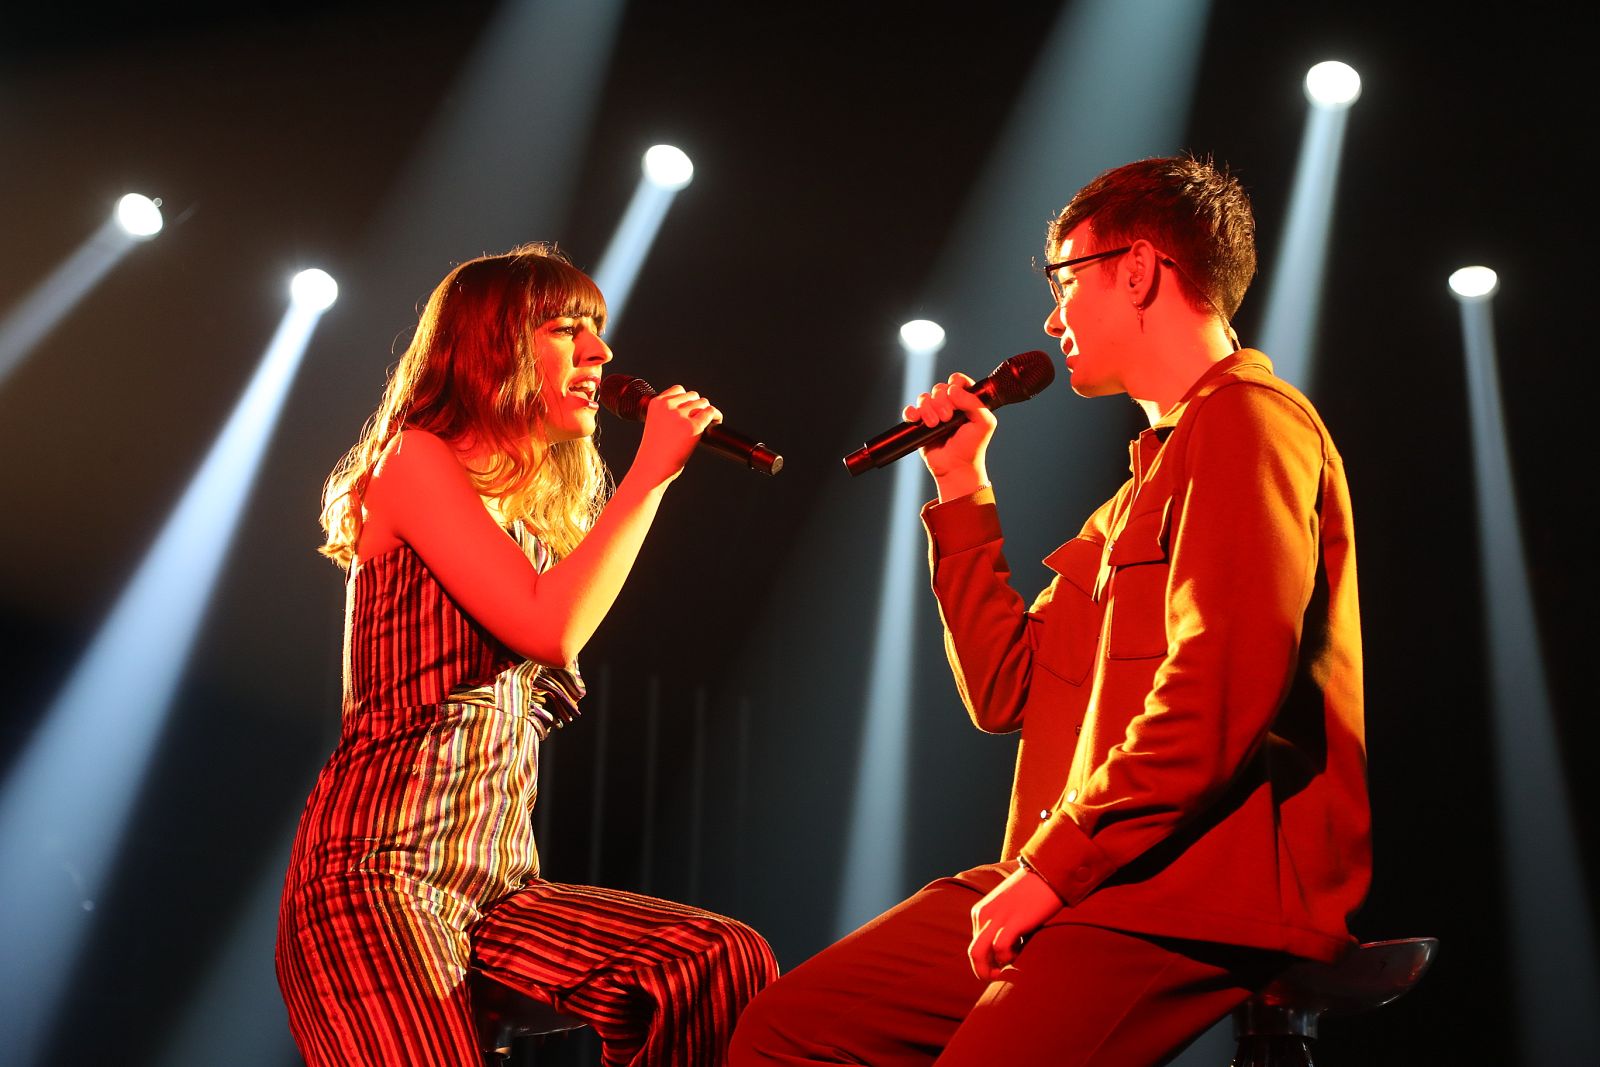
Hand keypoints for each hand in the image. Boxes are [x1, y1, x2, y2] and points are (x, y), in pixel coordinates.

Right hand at [634, 384, 721, 486]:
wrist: (652, 467)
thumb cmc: (655, 451)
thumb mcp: (656, 424)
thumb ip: (669, 412)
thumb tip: (696, 406)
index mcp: (656, 403)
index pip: (678, 390)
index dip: (687, 399)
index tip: (690, 409)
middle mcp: (668, 406)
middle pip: (692, 396)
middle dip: (697, 406)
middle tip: (699, 419)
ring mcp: (681, 416)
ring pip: (702, 403)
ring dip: (706, 411)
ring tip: (709, 420)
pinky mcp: (693, 427)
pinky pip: (710, 412)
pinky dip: (716, 416)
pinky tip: (717, 421)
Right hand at [902, 372, 996, 499]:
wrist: (956, 467)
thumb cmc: (972, 447)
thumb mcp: (984, 423)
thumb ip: (974, 403)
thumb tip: (953, 390)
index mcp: (966, 401)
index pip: (958, 381)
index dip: (955, 384)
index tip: (956, 396)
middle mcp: (949, 405)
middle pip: (939, 388)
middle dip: (941, 401)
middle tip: (947, 418)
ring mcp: (934, 414)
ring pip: (924, 398)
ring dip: (927, 409)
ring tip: (934, 424)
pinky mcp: (920, 425)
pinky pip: (910, 410)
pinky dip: (911, 412)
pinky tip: (916, 420)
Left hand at [967, 865, 1063, 981]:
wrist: (1047, 875)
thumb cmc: (1032, 894)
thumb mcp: (1008, 910)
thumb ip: (1002, 928)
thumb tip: (1004, 954)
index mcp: (980, 913)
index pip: (975, 947)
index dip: (989, 962)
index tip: (1004, 965)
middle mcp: (983, 915)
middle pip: (973, 954)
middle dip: (985, 971)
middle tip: (1002, 977)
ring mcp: (995, 918)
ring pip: (978, 954)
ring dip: (996, 966)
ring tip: (1014, 962)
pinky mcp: (1011, 921)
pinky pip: (1000, 948)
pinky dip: (1008, 957)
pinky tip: (1022, 950)